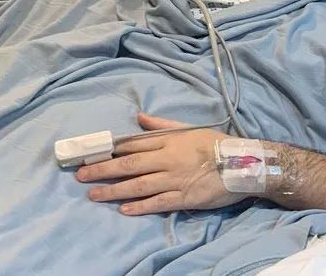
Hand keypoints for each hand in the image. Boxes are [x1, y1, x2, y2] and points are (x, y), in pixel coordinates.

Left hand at [75, 113, 239, 214]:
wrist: (244, 164)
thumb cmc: (216, 144)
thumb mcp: (190, 128)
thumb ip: (163, 125)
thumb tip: (138, 117)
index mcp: (170, 140)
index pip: (134, 144)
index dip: (110, 150)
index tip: (91, 153)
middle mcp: (168, 159)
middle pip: (129, 164)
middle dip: (103, 169)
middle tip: (81, 175)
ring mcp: (175, 179)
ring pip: (139, 185)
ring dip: (114, 190)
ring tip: (94, 194)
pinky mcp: (184, 198)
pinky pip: (158, 202)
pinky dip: (140, 206)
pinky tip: (123, 209)